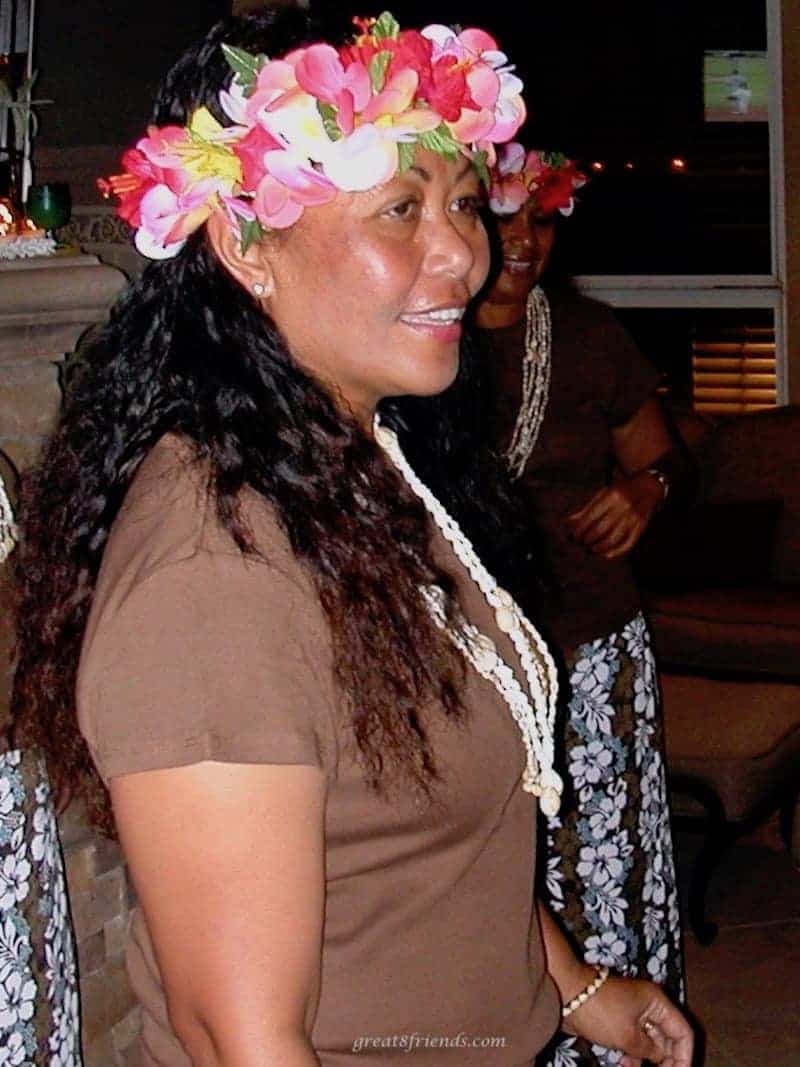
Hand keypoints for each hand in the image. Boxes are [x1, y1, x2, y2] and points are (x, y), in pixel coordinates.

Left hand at [564, 974, 692, 1066]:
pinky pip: (634, 1040)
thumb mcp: (629, 1037)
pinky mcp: (618, 1019)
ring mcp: (633, 1012)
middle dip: (665, 1061)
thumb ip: (651, 1052)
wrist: (566, 993)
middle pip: (668, 1038)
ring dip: (646, 1060)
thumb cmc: (600, 1011)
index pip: (683, 1032)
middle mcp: (649, 1005)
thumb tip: (662, 1059)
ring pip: (650, 1042)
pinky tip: (624, 1065)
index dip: (684, 1057)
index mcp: (657, 1002)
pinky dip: (633, 1055)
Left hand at [566, 473, 664, 559]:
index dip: (580, 529)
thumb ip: (586, 508)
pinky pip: (628, 544)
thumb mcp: (602, 494)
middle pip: (600, 530)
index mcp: (612, 496)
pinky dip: (615, 552)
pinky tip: (605, 555)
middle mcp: (624, 508)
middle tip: (581, 543)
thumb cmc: (620, 491)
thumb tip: (567, 521)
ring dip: (598, 547)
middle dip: (587, 539)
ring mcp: (634, 519)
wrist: (648, 487)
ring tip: (590, 549)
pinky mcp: (641, 528)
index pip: (591, 517)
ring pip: (613, 539)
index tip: (573, 536)